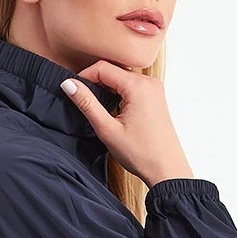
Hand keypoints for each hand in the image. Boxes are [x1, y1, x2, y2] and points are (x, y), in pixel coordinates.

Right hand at [60, 60, 193, 188]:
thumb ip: (87, 104)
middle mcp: (149, 82)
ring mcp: (154, 89)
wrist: (168, 169)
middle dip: (96, 82)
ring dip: (107, 88)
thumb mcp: (107, 129)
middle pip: (114, 70)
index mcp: (138, 86)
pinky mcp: (156, 97)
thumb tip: (69, 85)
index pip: (103, 68)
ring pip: (123, 77)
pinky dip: (119, 93)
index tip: (73, 91)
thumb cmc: (142, 154)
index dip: (84, 77)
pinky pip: (132, 86)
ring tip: (98, 108)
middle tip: (83, 100)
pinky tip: (114, 111)